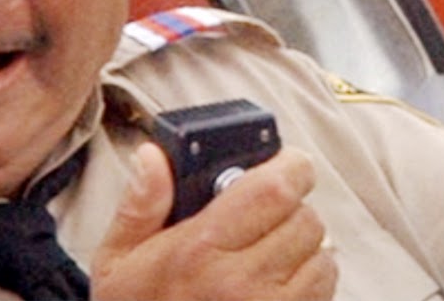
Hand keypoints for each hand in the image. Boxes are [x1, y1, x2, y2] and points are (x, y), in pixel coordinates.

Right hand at [90, 143, 338, 300]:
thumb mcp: (119, 262)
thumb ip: (140, 205)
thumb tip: (153, 156)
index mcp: (199, 251)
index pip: (275, 188)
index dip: (290, 167)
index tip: (285, 164)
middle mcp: (242, 282)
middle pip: (305, 218)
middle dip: (291, 209)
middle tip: (264, 217)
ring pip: (322, 254)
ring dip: (304, 247)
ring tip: (269, 255)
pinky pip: (324, 290)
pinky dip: (310, 281)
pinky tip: (276, 285)